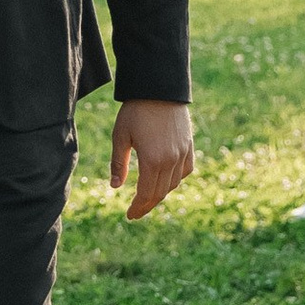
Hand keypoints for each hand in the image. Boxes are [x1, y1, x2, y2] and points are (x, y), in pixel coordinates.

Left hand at [110, 99, 194, 218]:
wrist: (159, 88)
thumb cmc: (135, 111)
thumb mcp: (120, 136)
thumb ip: (118, 164)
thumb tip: (115, 187)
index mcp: (152, 160)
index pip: (146, 194)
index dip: (137, 207)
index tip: (129, 215)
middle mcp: (171, 160)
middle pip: (160, 193)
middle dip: (147, 205)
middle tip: (136, 212)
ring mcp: (183, 153)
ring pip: (173, 184)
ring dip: (160, 194)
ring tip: (148, 198)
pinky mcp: (189, 145)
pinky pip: (186, 171)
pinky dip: (176, 180)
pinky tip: (167, 182)